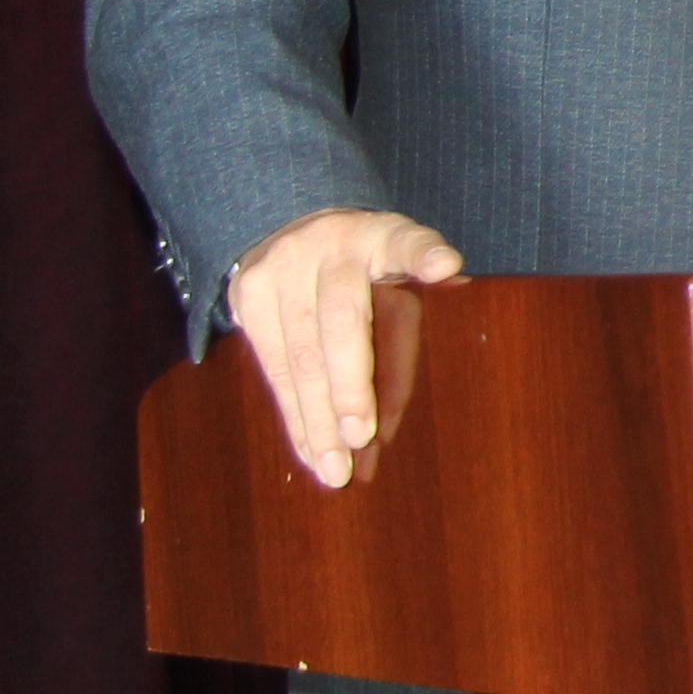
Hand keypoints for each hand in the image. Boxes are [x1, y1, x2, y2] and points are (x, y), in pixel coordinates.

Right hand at [225, 206, 464, 488]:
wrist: (287, 223)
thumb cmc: (362, 268)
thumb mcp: (395, 277)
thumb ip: (405, 333)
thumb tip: (394, 413)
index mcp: (379, 235)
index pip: (406, 242)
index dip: (423, 257)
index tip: (446, 268)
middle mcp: (328, 247)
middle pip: (340, 324)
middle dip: (348, 388)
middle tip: (360, 441)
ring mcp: (280, 268)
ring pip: (295, 356)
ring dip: (315, 419)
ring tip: (333, 470)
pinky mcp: (246, 294)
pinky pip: (269, 366)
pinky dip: (293, 414)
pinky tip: (307, 451)